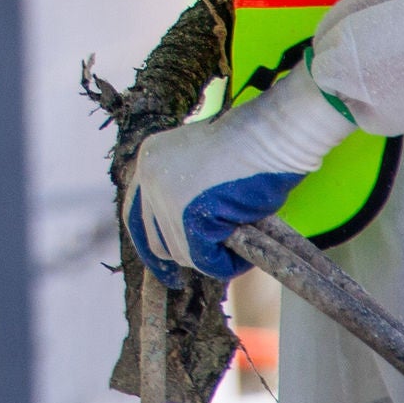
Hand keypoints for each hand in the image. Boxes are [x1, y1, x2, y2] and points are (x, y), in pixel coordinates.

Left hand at [124, 61, 355, 285]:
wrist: (267, 137)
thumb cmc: (248, 148)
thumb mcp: (202, 165)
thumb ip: (184, 189)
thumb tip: (183, 231)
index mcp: (150, 158)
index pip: (136, 213)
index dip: (150, 241)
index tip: (165, 266)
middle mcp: (149, 176)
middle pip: (155, 239)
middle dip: (183, 252)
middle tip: (210, 258)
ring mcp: (165, 197)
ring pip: (183, 252)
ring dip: (211, 253)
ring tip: (239, 234)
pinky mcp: (187, 218)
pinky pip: (205, 260)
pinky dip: (226, 263)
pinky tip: (243, 248)